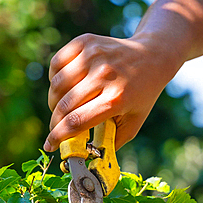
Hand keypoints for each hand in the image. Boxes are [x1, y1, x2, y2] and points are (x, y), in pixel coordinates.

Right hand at [45, 32, 174, 150]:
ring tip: (62, 106)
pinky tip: (65, 85)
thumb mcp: (134, 122)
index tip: (49, 145)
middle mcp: (104, 75)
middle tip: (56, 127)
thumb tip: (88, 161)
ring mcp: (93, 56)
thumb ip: (112, 142)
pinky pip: (57, 64)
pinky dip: (55, 78)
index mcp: (116, 99)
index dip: (58, 137)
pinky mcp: (85, 42)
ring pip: (56, 85)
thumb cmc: (142, 93)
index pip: (77, 122)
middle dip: (54, 121)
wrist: (153, 55)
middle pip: (63, 105)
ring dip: (54, 101)